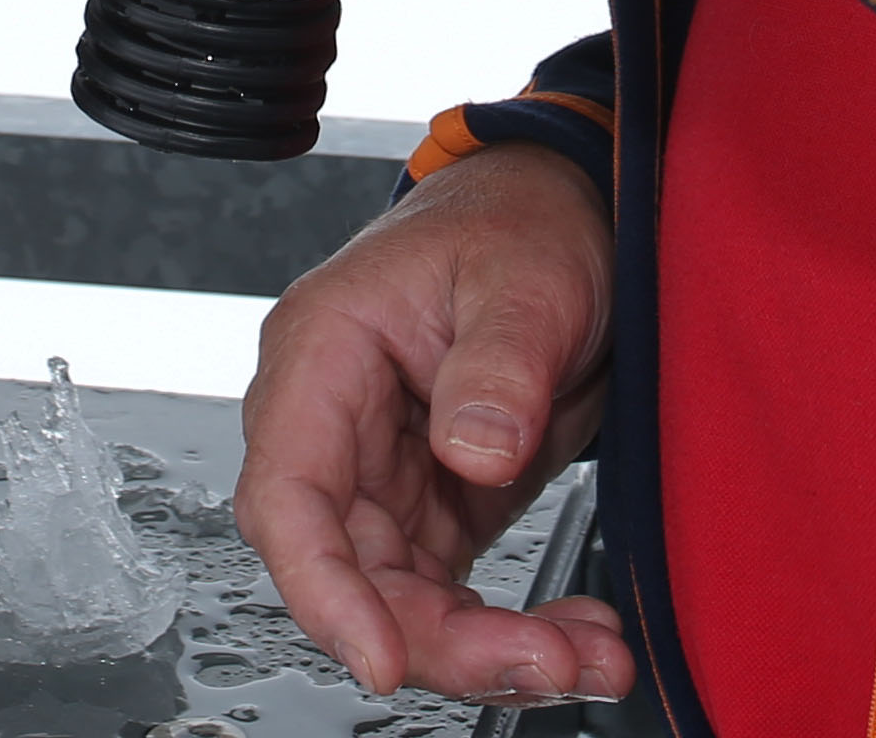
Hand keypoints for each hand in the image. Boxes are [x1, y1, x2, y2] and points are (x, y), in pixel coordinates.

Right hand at [237, 142, 637, 703]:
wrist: (566, 212)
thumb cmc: (521, 220)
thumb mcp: (524, 278)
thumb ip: (498, 364)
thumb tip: (474, 451)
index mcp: (323, 353)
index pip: (288, 497)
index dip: (325, 591)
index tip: (382, 657)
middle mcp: (336, 423)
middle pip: (350, 572)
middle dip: (441, 640)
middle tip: (541, 663)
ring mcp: (382, 472)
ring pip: (402, 601)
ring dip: (488, 649)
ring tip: (587, 657)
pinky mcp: (433, 504)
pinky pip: (450, 594)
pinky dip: (512, 630)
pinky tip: (579, 639)